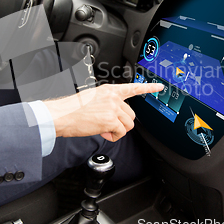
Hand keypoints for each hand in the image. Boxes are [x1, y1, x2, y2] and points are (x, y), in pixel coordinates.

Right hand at [43, 83, 163, 141]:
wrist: (63, 115)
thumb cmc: (72, 109)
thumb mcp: (92, 98)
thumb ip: (107, 103)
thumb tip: (113, 115)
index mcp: (109, 90)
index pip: (133, 87)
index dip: (148, 87)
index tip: (160, 87)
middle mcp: (113, 97)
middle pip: (131, 114)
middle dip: (122, 123)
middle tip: (108, 125)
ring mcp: (113, 108)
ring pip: (128, 125)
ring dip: (118, 130)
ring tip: (104, 129)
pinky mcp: (111, 121)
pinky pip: (121, 132)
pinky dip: (113, 136)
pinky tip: (103, 132)